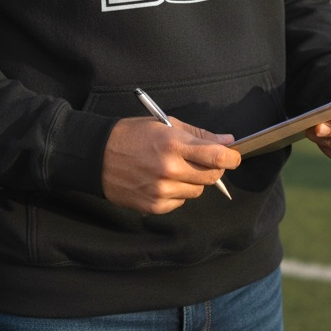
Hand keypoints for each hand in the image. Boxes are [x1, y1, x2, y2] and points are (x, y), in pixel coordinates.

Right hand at [102, 116, 239, 212]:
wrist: (96, 156)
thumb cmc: (131, 135)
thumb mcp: (163, 125)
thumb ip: (198, 135)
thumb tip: (227, 142)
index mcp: (173, 144)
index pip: (216, 157)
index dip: (231, 158)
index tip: (234, 156)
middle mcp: (170, 169)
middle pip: (211, 176)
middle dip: (212, 168)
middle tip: (201, 160)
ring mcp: (162, 190)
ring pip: (197, 191)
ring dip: (193, 181)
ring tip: (174, 169)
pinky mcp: (154, 206)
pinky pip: (180, 201)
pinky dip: (177, 192)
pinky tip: (162, 181)